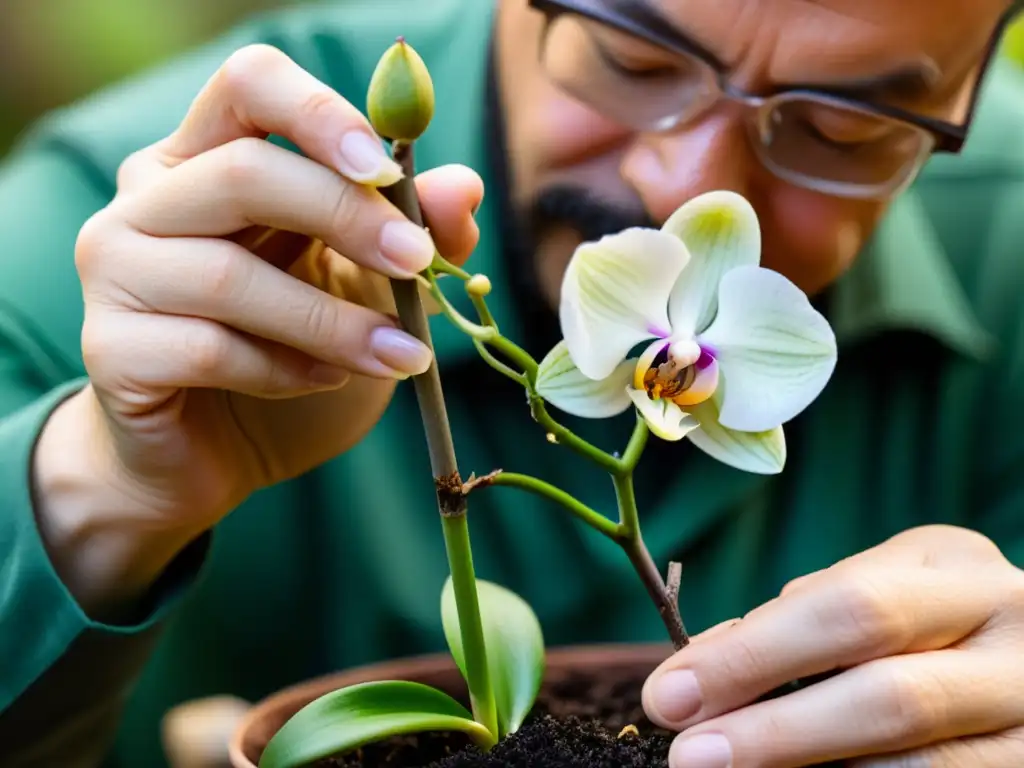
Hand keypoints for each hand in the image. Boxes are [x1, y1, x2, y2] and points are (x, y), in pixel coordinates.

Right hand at [33, 44, 481, 611]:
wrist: (215, 455)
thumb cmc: (292, 355)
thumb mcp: (368, 290)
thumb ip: (416, 237)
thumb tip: (465, 188)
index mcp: (209, 160)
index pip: (249, 85)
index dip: (320, 114)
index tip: (387, 169)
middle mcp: (149, 201)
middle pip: (242, 171)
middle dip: (346, 217)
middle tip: (418, 265)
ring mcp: (118, 272)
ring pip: (227, 275)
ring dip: (332, 321)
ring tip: (399, 355)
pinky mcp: (110, 349)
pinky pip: (207, 350)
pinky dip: (284, 371)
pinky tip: (325, 382)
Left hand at [641, 525, 1023, 766]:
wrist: (1022, 653)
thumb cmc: (922, 617)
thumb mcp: (875, 587)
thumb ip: (799, 618)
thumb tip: (699, 667)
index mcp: (957, 569)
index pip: (847, 610)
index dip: (752, 657)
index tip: (670, 695)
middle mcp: (1013, 634)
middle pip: (890, 695)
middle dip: (775, 731)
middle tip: (691, 756)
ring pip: (923, 764)